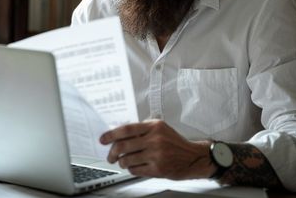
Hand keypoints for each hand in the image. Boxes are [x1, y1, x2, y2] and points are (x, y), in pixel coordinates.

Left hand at [100, 120, 215, 178]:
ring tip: (123, 161)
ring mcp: (156, 155)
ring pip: (127, 159)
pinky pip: (135, 170)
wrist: (192, 157)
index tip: (103, 139)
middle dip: (112, 152)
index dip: (111, 134)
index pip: (126, 129)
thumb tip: (118, 134)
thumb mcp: (161, 129)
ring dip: (121, 162)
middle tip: (110, 156)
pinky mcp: (158, 169)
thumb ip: (142, 130)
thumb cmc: (174, 143)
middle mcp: (155, 139)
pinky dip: (131, 169)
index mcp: (154, 126)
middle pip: (123, 146)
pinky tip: (134, 166)